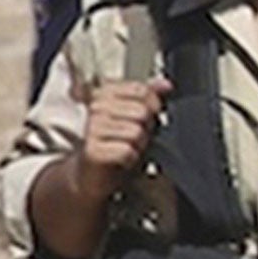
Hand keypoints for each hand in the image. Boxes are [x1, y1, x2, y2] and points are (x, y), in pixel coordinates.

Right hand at [77, 77, 169, 200]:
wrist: (92, 174)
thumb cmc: (114, 144)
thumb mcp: (134, 116)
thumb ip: (149, 98)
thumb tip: (165, 84)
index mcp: (105, 93)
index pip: (140, 90)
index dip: (152, 106)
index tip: (146, 118)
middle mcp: (96, 107)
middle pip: (141, 112)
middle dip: (145, 129)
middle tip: (134, 138)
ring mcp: (92, 128)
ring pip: (136, 132)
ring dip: (138, 146)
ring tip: (127, 148)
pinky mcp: (92, 150)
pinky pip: (126, 151)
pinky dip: (130, 159)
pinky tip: (121, 160)